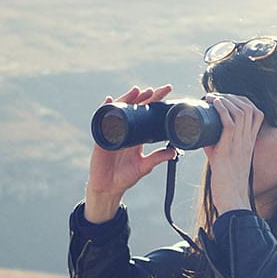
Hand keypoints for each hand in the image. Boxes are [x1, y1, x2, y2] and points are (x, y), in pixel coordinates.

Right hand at [83, 84, 178, 222]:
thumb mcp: (144, 166)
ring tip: (137, 91)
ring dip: (127, 99)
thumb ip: (158, 158)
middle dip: (144, 97)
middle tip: (155, 89)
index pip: (147, 113)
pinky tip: (108, 100)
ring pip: (120, 110)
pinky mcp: (102, 138)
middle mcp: (125, 130)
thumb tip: (174, 151)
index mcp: (136, 135)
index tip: (167, 92)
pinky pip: (103, 120)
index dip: (155, 102)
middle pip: (135, 108)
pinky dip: (105, 109)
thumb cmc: (125, 177)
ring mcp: (113, 132)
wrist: (108, 188)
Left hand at [203, 93, 261, 215]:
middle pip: (249, 107)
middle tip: (217, 96)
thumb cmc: (228, 182)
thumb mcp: (225, 158)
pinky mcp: (229, 149)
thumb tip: (200, 135)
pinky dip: (222, 109)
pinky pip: (230, 123)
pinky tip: (214, 102)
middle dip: (233, 96)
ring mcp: (240, 143)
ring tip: (213, 97)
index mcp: (250, 141)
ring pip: (241, 111)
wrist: (232, 199)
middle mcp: (248, 140)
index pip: (256, 112)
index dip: (243, 100)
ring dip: (226, 99)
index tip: (227, 98)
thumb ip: (216, 145)